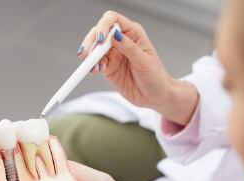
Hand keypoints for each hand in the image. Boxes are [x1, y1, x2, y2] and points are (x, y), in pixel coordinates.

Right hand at [78, 10, 198, 124]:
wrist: (155, 97)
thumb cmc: (155, 77)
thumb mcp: (144, 62)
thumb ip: (129, 48)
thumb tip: (115, 34)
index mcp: (133, 33)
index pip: (113, 20)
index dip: (103, 26)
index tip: (100, 39)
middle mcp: (121, 41)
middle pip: (99, 33)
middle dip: (91, 42)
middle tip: (87, 53)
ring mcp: (113, 54)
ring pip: (95, 48)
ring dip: (90, 56)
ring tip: (91, 66)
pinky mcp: (108, 68)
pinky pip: (96, 63)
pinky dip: (92, 66)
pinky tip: (94, 70)